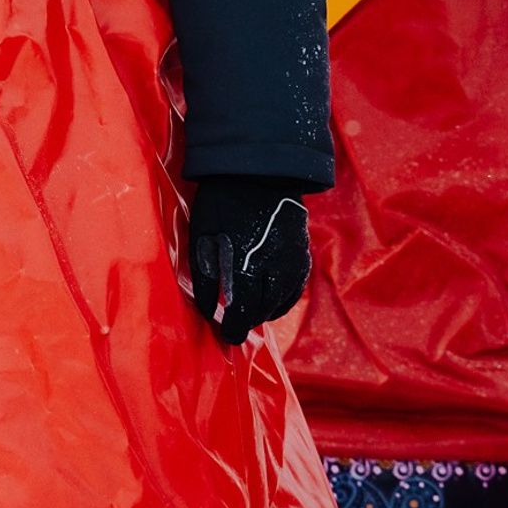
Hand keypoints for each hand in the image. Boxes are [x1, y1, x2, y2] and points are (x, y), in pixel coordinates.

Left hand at [187, 175, 312, 344]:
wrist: (259, 170)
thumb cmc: (222, 202)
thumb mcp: (204, 236)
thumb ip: (206, 276)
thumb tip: (209, 307)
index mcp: (249, 266)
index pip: (244, 312)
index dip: (234, 329)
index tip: (226, 336)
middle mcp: (277, 269)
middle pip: (263, 310)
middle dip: (247, 320)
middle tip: (233, 325)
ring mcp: (294, 262)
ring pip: (281, 302)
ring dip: (263, 310)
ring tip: (248, 312)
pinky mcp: (303, 254)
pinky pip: (294, 289)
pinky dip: (280, 299)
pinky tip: (269, 299)